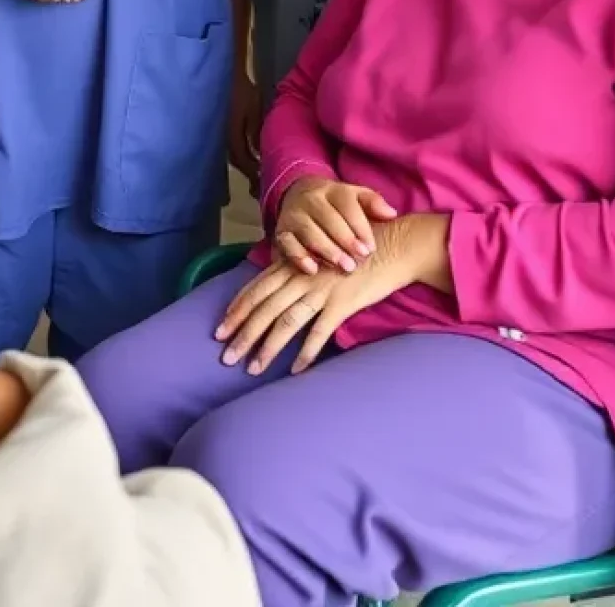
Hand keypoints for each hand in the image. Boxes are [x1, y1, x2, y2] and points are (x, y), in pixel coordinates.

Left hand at [215, 252, 406, 375]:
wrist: (394, 244)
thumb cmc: (356, 249)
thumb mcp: (321, 254)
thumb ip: (299, 269)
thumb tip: (278, 288)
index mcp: (294, 264)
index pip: (256, 288)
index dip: (237, 309)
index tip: (220, 329)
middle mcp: (302, 275)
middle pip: (264, 308)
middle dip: (243, 333)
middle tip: (226, 357)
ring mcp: (321, 289)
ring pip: (286, 322)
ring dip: (267, 348)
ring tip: (252, 368)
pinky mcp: (343, 303)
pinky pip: (319, 332)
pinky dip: (306, 352)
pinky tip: (295, 371)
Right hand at [227, 70, 261, 191]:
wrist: (223, 75)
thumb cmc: (241, 90)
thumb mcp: (252, 109)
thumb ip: (255, 131)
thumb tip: (258, 151)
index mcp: (232, 136)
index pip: (243, 161)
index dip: (254, 172)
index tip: (265, 178)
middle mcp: (224, 139)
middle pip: (237, 161)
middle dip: (250, 171)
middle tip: (263, 179)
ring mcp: (220, 134)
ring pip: (233, 155)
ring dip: (246, 163)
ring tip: (258, 168)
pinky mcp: (220, 129)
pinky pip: (231, 146)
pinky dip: (242, 153)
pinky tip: (250, 153)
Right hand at [275, 176, 397, 274]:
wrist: (298, 195)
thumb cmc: (335, 204)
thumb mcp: (355, 197)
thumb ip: (373, 203)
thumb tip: (391, 214)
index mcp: (331, 189)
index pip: (346, 205)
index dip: (360, 227)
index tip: (370, 248)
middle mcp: (310, 199)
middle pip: (328, 219)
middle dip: (345, 241)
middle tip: (359, 260)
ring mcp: (293, 215)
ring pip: (309, 232)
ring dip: (327, 251)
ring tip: (344, 267)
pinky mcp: (281, 231)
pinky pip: (287, 244)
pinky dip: (299, 257)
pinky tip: (313, 270)